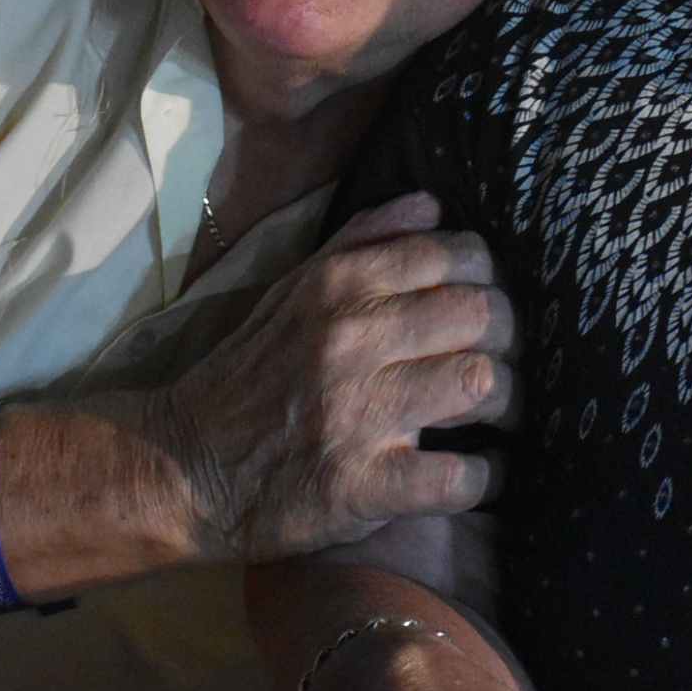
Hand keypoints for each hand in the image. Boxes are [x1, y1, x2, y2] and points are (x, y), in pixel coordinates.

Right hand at [148, 193, 517, 565]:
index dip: (489, 279)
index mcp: (338, 286)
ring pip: (481, 384)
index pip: (454, 255)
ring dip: (507, 404)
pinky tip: (476, 476)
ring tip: (497, 416)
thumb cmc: (249, 374)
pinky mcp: (361, 486)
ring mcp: (357, 414)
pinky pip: (457, 477)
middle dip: (509, 340)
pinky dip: (482, 479)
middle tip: (503, 362)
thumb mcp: (291, 290)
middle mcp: (351, 340)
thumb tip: (431, 204)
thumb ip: (362, 240)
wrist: (182, 466)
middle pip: (481, 315)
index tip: (487, 304)